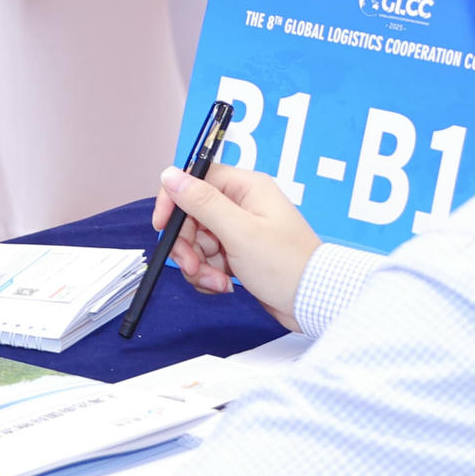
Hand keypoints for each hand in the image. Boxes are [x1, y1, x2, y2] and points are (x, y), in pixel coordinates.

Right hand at [154, 162, 321, 330]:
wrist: (313, 302)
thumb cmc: (284, 264)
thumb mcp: (238, 231)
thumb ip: (201, 202)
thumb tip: (169, 173)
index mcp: (245, 187)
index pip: (195, 180)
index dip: (174, 202)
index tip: (161, 226)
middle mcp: (242, 203)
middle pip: (192, 214)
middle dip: (187, 244)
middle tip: (191, 266)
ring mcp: (240, 229)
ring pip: (197, 240)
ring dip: (198, 264)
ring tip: (217, 282)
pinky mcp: (238, 253)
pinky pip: (208, 258)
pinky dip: (209, 274)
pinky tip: (223, 286)